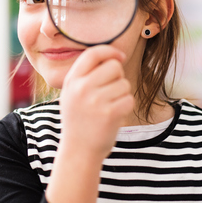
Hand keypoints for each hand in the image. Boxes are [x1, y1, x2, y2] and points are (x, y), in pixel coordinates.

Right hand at [59, 45, 134, 159]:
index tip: (120, 56)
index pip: (93, 53)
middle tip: (111, 90)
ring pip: (124, 83)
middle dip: (118, 76)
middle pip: (114, 66)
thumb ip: (86, 74)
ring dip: (122, 93)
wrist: (79, 151)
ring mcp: (95, 101)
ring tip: (110, 105)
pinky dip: (126, 106)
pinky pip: (129, 99)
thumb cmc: (79, 119)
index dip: (110, 51)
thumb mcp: (72, 93)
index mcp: (72, 80)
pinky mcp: (110, 114)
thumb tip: (113, 55)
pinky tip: (116, 114)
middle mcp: (82, 88)